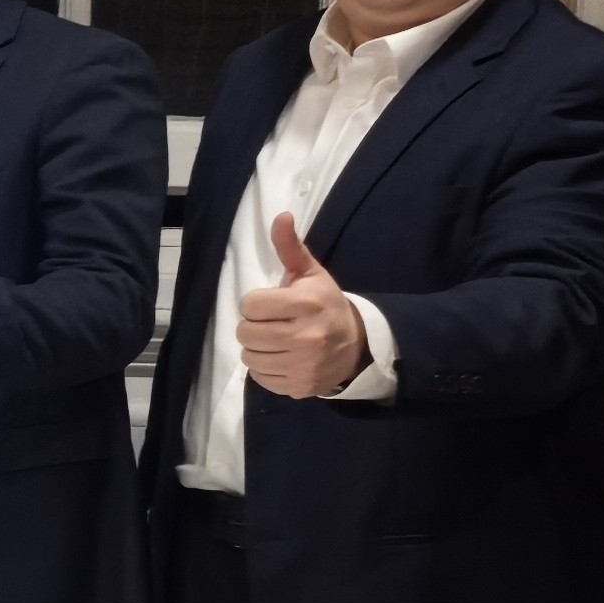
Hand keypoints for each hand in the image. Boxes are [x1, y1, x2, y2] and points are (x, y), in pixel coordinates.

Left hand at [236, 212, 369, 398]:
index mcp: (305, 304)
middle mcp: (305, 337)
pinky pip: (261, 378)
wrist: (358, 345)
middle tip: (272, 323)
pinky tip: (282, 358)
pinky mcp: (300, 386)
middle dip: (254, 326)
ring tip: (275, 340)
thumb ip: (290, 247)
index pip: (250, 305)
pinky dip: (265, 369)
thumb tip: (281, 216)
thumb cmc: (326, 304)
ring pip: (249, 357)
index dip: (255, 303)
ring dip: (257, 348)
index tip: (271, 304)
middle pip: (245, 333)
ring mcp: (303, 365)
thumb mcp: (311, 273)